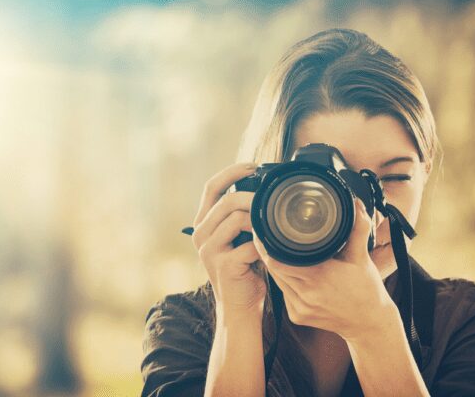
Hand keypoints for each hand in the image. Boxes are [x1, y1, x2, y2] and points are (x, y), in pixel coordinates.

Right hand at [191, 162, 266, 315]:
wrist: (240, 308)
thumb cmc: (244, 270)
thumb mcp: (238, 238)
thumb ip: (242, 216)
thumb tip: (262, 190)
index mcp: (203, 224)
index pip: (211, 187)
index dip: (232, 172)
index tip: (254, 166)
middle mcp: (201, 235)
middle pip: (226, 201)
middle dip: (253, 196)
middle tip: (272, 199)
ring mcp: (210, 251)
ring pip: (237, 219)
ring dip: (260, 220)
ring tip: (273, 228)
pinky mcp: (224, 266)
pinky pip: (250, 244)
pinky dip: (266, 244)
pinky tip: (272, 250)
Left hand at [253, 198, 397, 342]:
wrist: (370, 324)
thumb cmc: (366, 289)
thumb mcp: (362, 257)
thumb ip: (357, 229)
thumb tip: (355, 204)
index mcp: (319, 277)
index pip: (278, 260)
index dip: (267, 246)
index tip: (263, 231)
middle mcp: (306, 295)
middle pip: (274, 269)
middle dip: (268, 253)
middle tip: (265, 236)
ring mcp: (300, 309)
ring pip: (277, 281)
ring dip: (275, 267)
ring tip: (274, 251)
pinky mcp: (297, 317)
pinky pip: (283, 294)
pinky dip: (284, 281)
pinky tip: (289, 271)